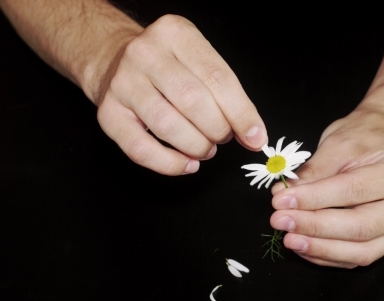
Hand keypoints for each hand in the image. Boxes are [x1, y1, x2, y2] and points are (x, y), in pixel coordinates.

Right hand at [96, 15, 266, 174]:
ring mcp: (123, 83)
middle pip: (193, 101)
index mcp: (176, 34)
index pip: (217, 78)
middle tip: (224, 137)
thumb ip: (227, 93)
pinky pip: (141, 149)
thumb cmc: (168, 65)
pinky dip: (170, 164)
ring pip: (168, 126)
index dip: (241, 113)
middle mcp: (146, 54)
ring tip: (206, 148)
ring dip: (197, 146)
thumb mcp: (198, 60)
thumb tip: (253, 134)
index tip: (256, 137)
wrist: (114, 59)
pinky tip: (187, 164)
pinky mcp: (108, 114)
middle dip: (218, 129)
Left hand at [270, 110, 383, 267]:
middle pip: (361, 227)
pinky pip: (360, 256)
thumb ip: (314, 171)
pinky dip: (330, 255)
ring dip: (321, 248)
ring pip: (362, 251)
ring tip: (290, 239)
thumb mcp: (339, 142)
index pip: (354, 192)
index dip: (314, 200)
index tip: (281, 201)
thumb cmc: (366, 136)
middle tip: (281, 221)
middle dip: (315, 227)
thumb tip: (284, 196)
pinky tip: (305, 246)